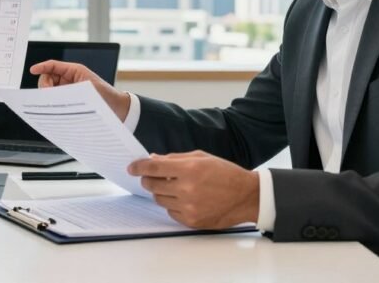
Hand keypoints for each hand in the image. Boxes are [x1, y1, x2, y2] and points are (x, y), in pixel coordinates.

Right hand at [29, 60, 129, 120]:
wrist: (118, 109)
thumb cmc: (107, 96)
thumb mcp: (87, 89)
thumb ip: (69, 90)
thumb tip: (51, 94)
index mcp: (75, 71)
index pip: (53, 66)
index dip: (42, 67)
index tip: (33, 70)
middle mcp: (70, 80)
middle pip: (47, 78)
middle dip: (45, 85)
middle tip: (48, 95)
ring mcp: (68, 91)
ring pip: (49, 90)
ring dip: (48, 96)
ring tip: (51, 103)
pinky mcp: (69, 101)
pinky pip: (55, 101)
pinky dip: (52, 104)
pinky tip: (53, 109)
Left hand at [128, 151, 259, 228]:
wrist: (246, 196)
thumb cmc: (225, 173)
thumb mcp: (201, 157)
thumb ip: (175, 159)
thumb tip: (152, 160)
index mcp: (190, 169)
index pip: (154, 168)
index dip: (139, 167)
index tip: (131, 167)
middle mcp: (187, 189)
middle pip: (152, 185)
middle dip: (148, 179)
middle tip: (152, 176)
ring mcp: (189, 207)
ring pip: (159, 199)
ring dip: (161, 192)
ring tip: (174, 187)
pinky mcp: (191, 220)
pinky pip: (170, 212)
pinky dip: (172, 205)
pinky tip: (183, 199)